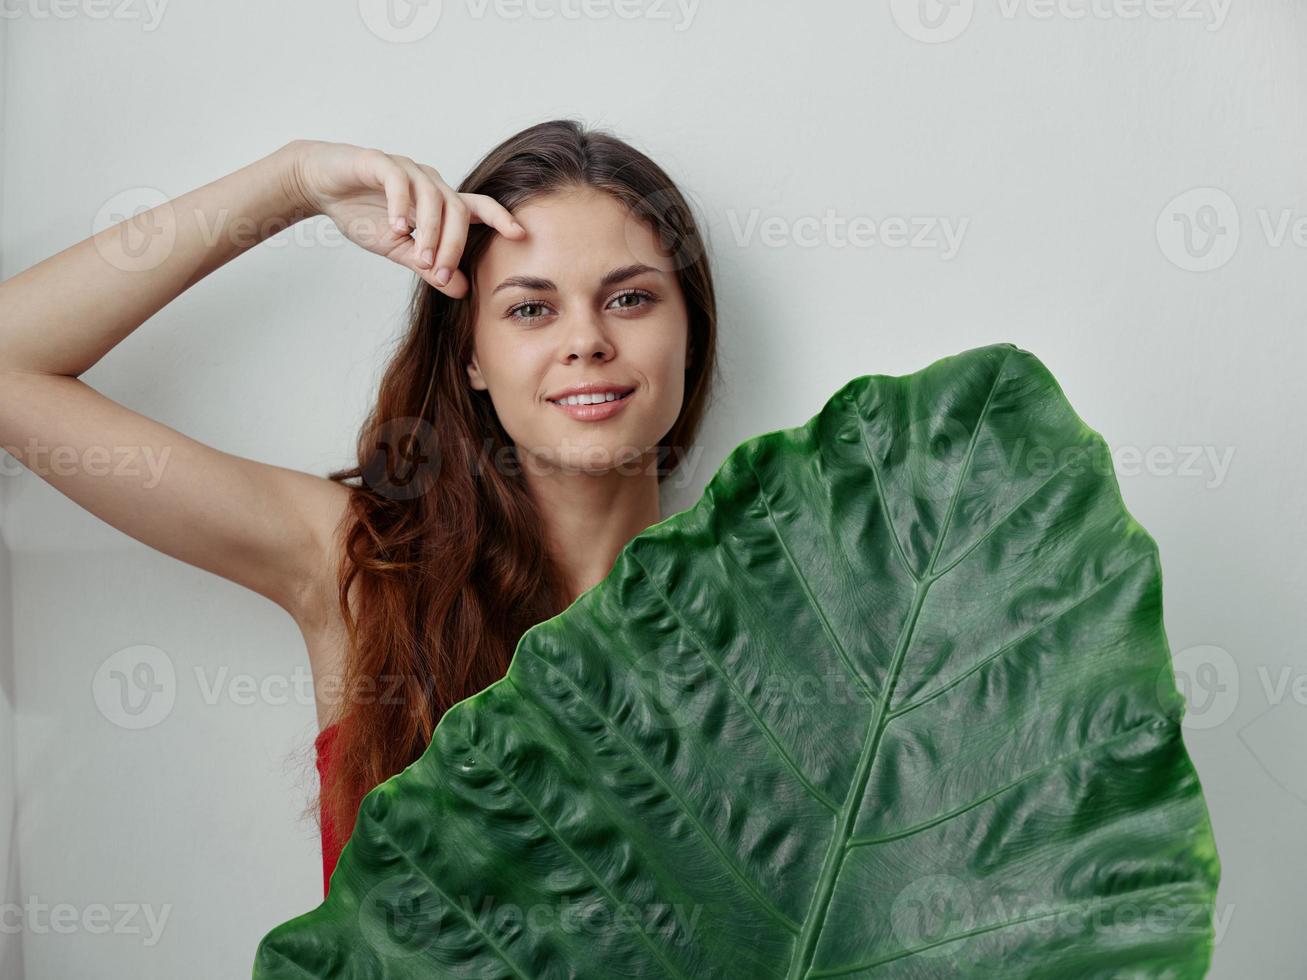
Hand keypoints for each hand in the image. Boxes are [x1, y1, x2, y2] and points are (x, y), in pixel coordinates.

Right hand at [283, 139, 524, 296]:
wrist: (322, 187)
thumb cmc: (363, 214)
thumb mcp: (398, 249)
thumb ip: (430, 267)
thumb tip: (462, 292)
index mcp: (438, 203)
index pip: (477, 208)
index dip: (500, 218)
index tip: (519, 235)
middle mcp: (429, 183)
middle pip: (457, 210)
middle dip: (453, 245)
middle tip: (440, 274)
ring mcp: (406, 170)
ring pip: (432, 198)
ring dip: (428, 231)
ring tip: (418, 257)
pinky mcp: (379, 163)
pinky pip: (399, 181)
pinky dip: (401, 205)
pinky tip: (396, 227)